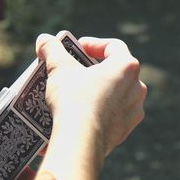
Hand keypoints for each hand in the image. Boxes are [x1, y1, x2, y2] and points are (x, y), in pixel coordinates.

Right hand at [36, 34, 146, 160]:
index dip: (93, 45)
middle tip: (72, 72)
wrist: (79, 140)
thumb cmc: (73, 99)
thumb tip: (43, 39)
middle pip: (113, 72)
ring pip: (113, 96)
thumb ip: (52, 49)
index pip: (113, 47)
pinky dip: (95, 113)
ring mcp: (132, 112)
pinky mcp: (123, 132)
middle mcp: (136, 89)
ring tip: (72, 95)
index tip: (76, 49)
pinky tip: (76, 116)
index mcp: (126, 67)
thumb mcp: (58, 68)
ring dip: (95, 92)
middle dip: (92, 70)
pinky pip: (109, 117)